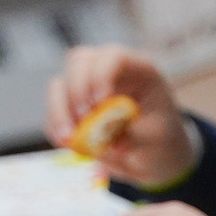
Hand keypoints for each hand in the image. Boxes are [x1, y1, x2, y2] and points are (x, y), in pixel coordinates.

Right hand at [45, 46, 193, 186]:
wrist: (151, 158)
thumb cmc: (161, 142)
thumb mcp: (155, 141)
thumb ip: (131, 134)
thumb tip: (100, 132)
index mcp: (140, 71)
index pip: (114, 57)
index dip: (101, 75)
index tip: (100, 102)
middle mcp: (111, 71)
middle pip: (80, 61)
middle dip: (77, 90)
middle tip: (84, 119)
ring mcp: (89, 85)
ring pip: (60, 83)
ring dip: (60, 111)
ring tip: (71, 139)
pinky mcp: (74, 104)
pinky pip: (54, 109)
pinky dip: (55, 126)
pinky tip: (68, 144)